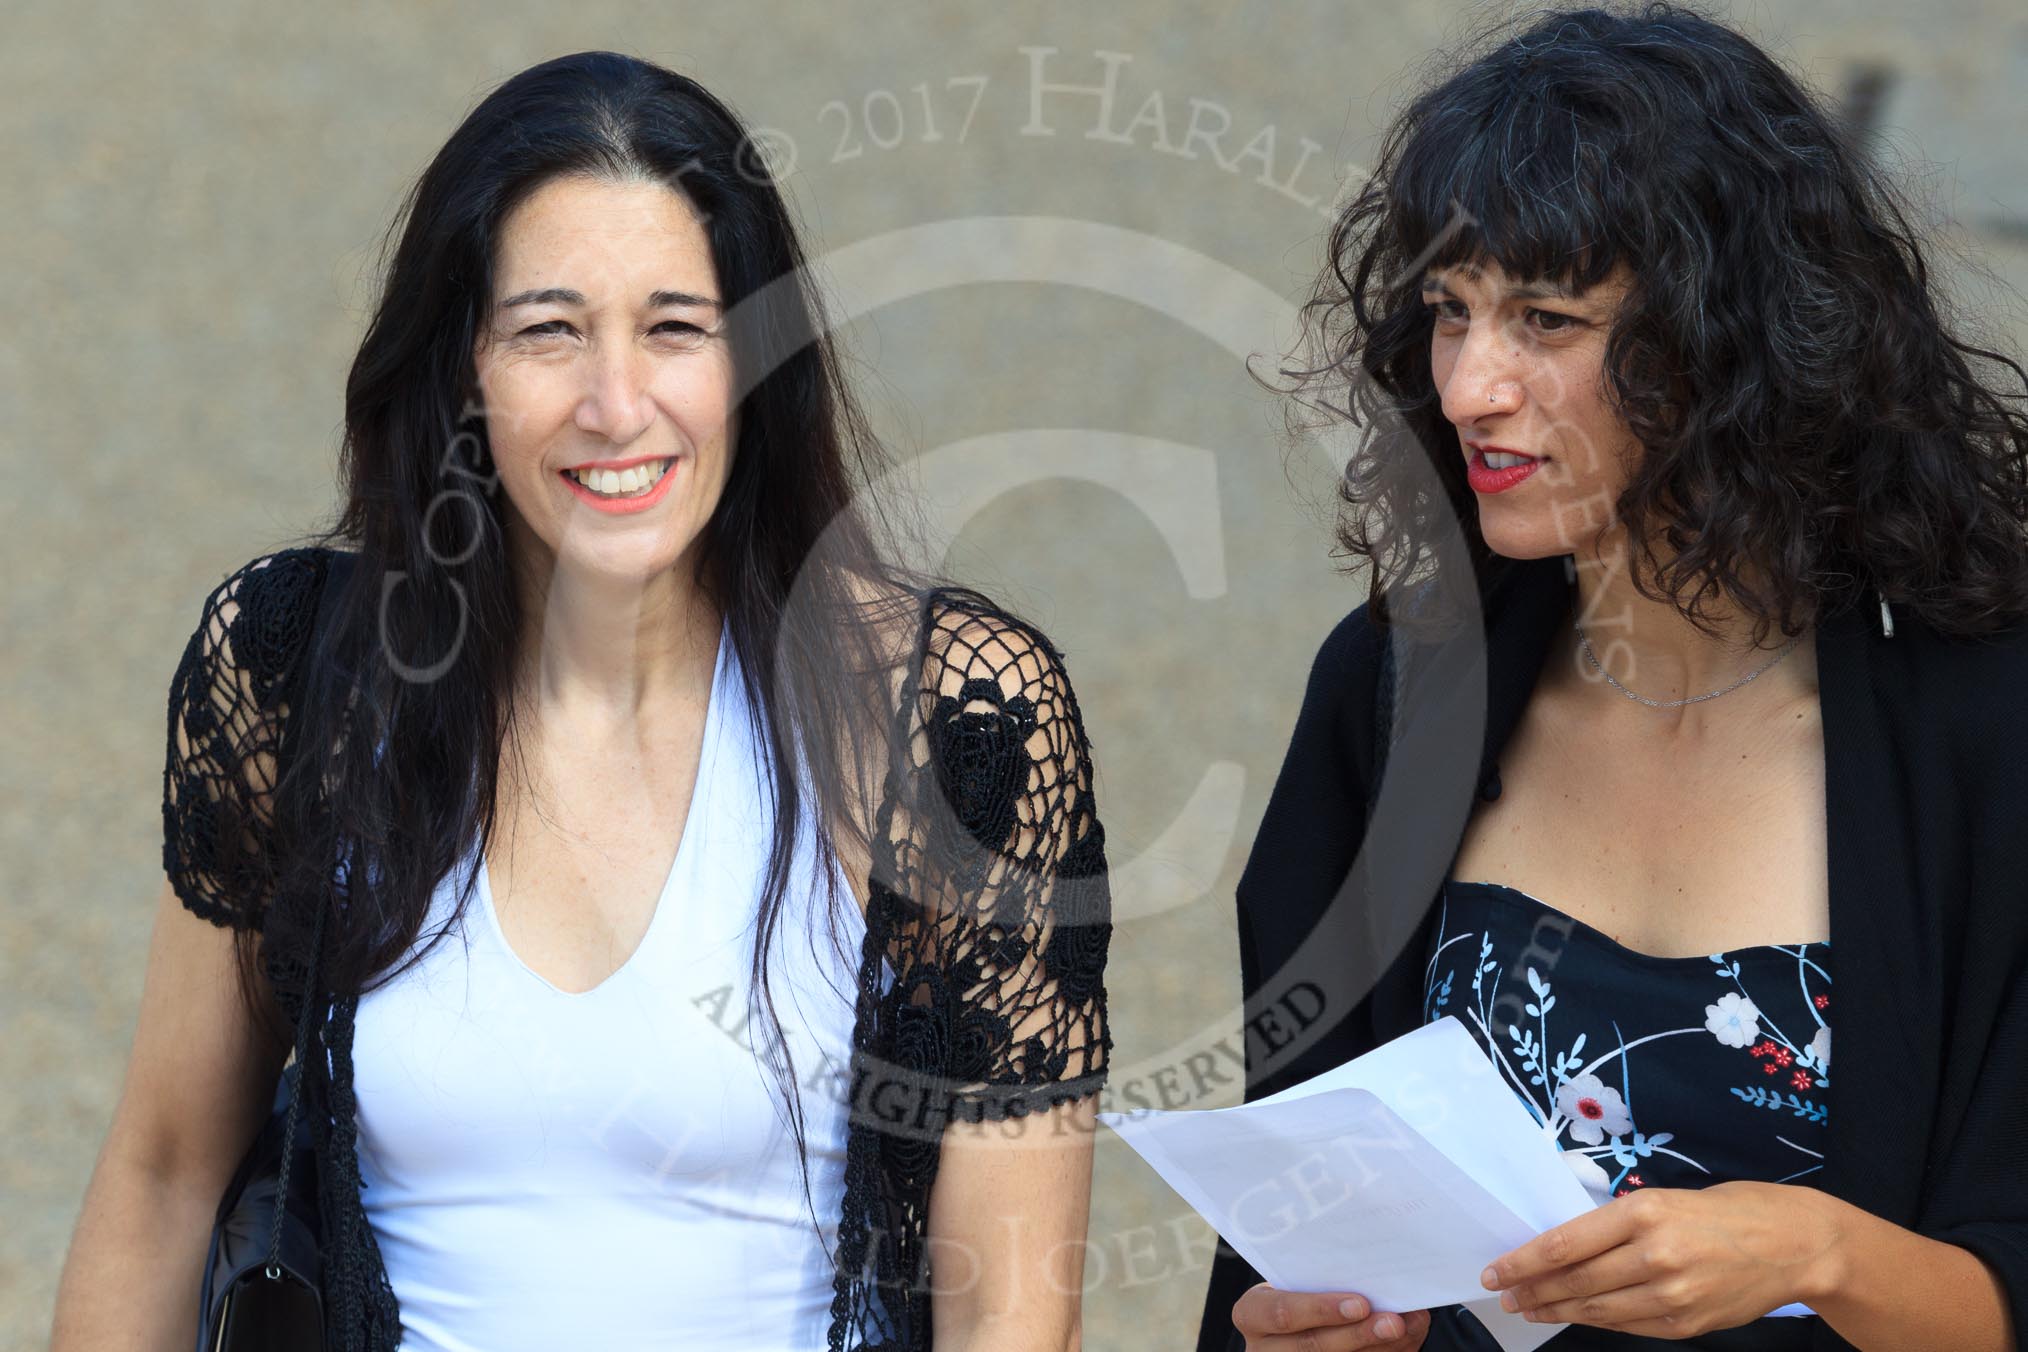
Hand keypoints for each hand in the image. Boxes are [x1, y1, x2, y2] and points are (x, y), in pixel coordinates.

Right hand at [1230, 1285, 1430, 1349]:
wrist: (1293, 1319)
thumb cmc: (1297, 1290)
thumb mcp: (1298, 1280)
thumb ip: (1330, 1278)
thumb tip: (1384, 1282)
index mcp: (1252, 1314)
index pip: (1282, 1313)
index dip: (1321, 1310)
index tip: (1360, 1303)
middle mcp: (1264, 1350)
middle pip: (1312, 1346)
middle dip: (1357, 1334)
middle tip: (1393, 1322)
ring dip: (1376, 1350)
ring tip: (1404, 1331)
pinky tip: (1404, 1344)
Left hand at [1479, 1181, 1839, 1337]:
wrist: (1795, 1244)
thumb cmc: (1727, 1210)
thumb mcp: (1665, 1198)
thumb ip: (1618, 1225)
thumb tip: (1564, 1246)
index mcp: (1644, 1212)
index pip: (1565, 1243)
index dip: (1524, 1261)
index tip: (1496, 1270)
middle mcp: (1655, 1254)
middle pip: (1574, 1280)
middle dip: (1532, 1289)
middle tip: (1504, 1294)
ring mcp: (1672, 1293)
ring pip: (1597, 1308)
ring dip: (1556, 1310)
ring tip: (1529, 1308)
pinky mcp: (1687, 1322)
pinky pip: (1627, 1324)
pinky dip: (1595, 1321)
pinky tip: (1575, 1316)